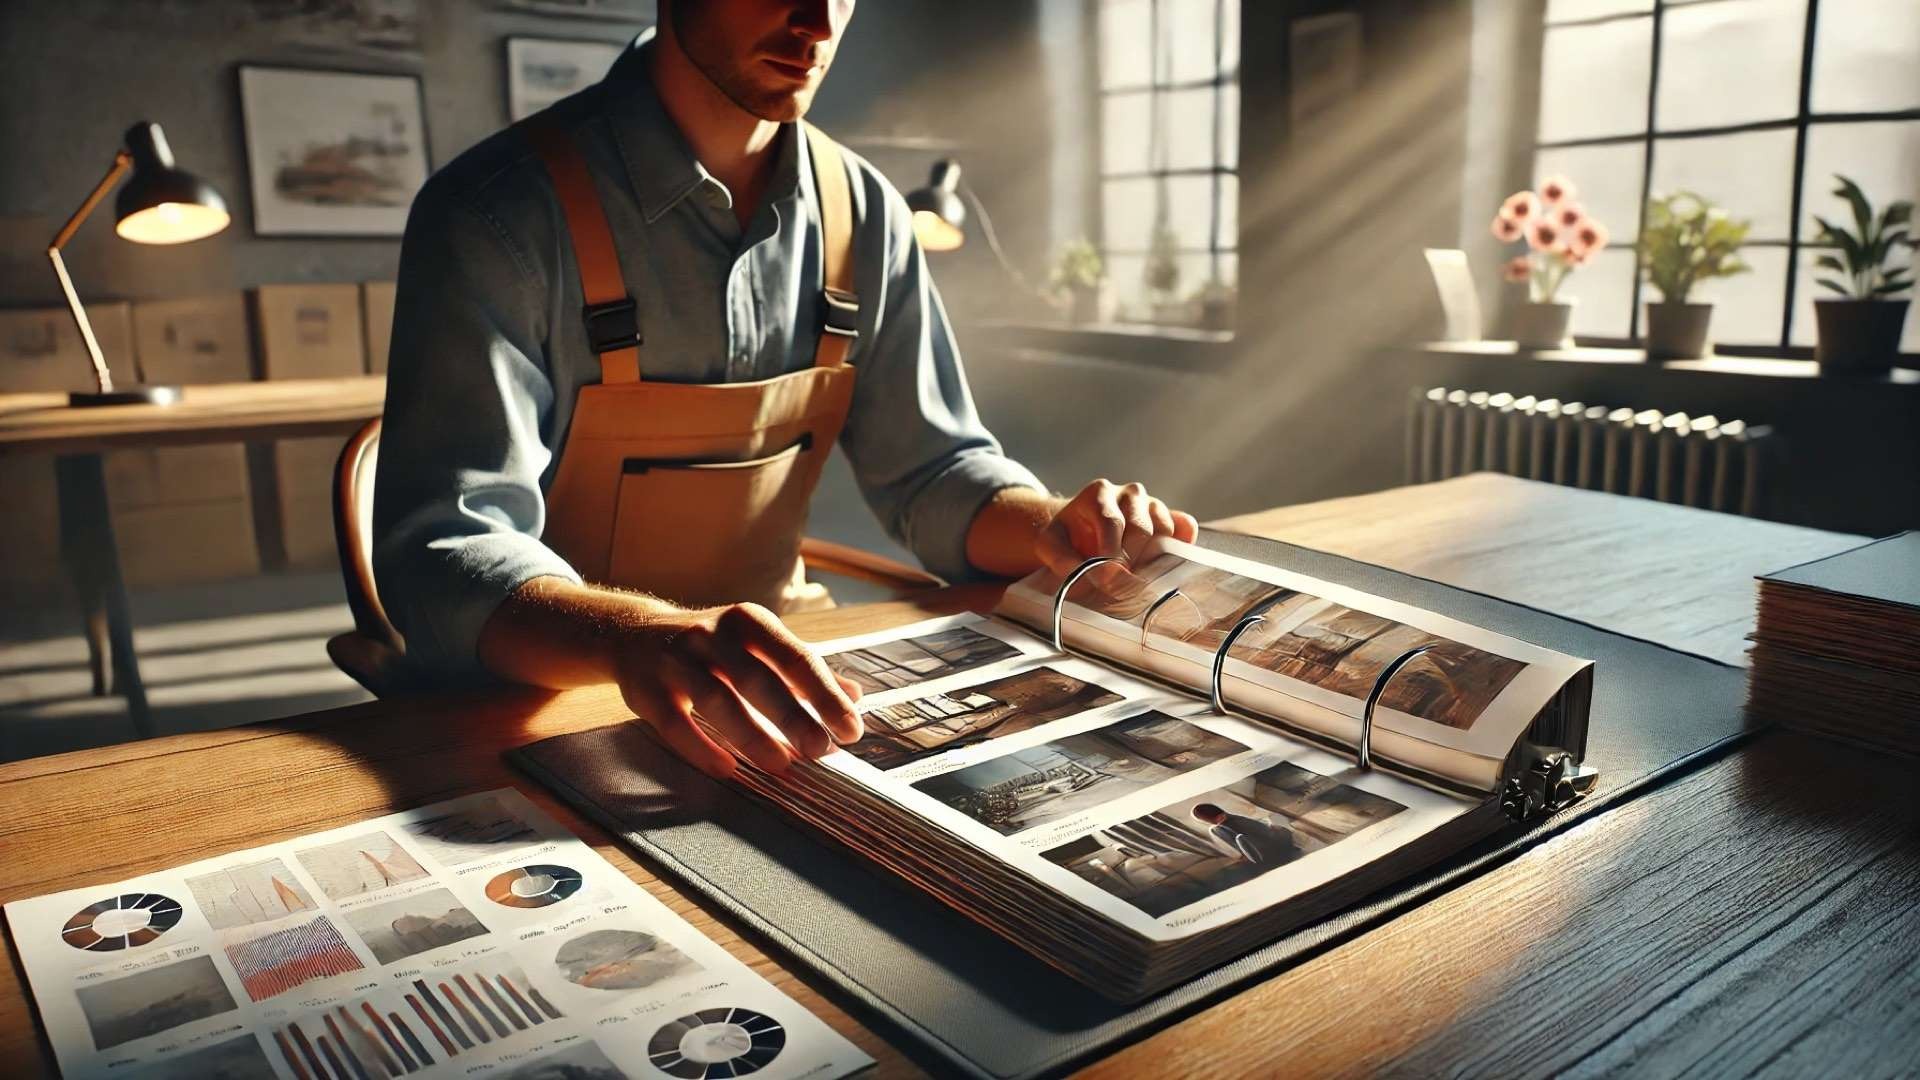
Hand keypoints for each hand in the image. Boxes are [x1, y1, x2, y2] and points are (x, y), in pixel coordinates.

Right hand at [610, 602, 863, 778]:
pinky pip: (675, 722)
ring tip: (781, 764)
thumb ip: (804, 670)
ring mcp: (677, 660)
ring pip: (716, 698)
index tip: (851, 729)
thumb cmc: (713, 646)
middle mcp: (713, 635)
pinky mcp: (647, 690)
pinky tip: (727, 769)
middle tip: (821, 750)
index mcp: (749, 622)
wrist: (634, 634)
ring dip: (751, 734)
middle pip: (758, 678)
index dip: (825, 695)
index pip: (796, 658)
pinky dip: (701, 747)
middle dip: (792, 716)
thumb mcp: (757, 646)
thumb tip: (856, 696)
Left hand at [1037, 479, 1197, 575]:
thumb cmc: (1068, 539)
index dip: (1110, 554)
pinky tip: (1164, 565)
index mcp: (1098, 493)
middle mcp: (1130, 493)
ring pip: (1164, 531)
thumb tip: (1082, 573)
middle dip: (1130, 561)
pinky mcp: (1171, 517)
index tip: (1106, 580)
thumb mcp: (1050, 545)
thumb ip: (1059, 558)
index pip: (1111, 522)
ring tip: (1133, 578)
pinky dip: (1180, 547)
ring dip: (1151, 559)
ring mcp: (1153, 504)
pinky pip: (1184, 529)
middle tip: (1119, 587)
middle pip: (1141, 529)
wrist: (1084, 532)